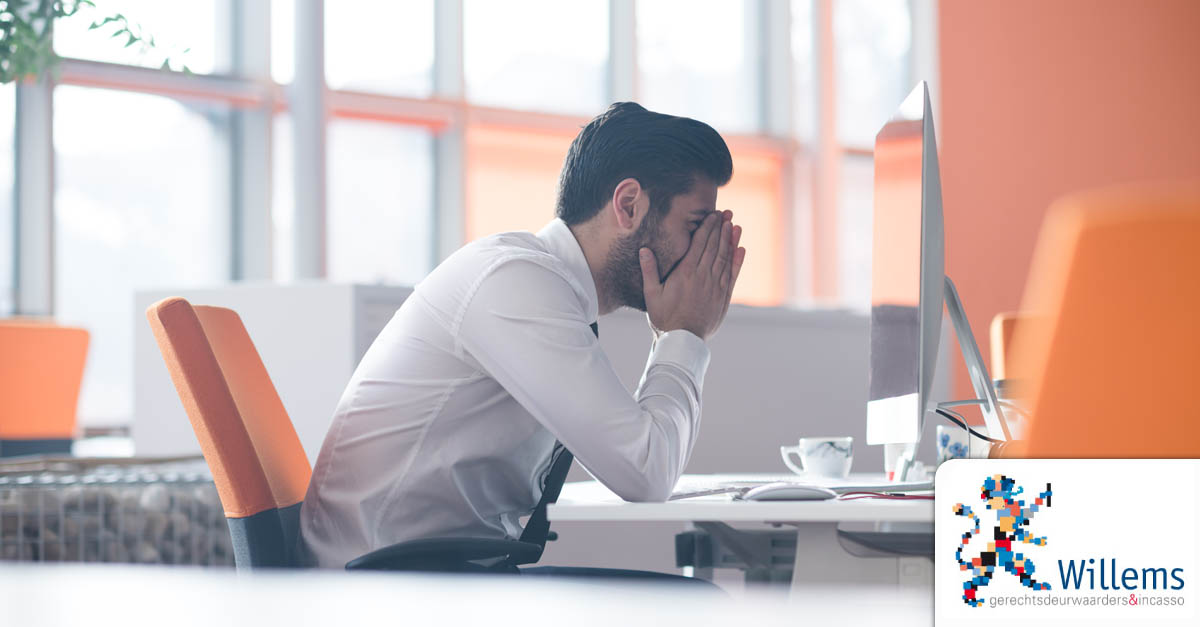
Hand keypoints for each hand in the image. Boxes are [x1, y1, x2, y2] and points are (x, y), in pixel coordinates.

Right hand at [639, 210, 746, 339]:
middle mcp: (703, 276)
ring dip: (730, 240)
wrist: (683, 341)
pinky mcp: (723, 297)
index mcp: (685, 273)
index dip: (707, 228)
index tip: (712, 215)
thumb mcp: (651, 294)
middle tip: (726, 213)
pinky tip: (740, 249)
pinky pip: (732, 274)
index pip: (699, 244)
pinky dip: (737, 261)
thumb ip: (650, 271)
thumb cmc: (664, 318)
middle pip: (714, 247)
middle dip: (720, 228)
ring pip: (725, 258)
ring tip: (734, 225)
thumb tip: (644, 250)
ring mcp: (715, 286)